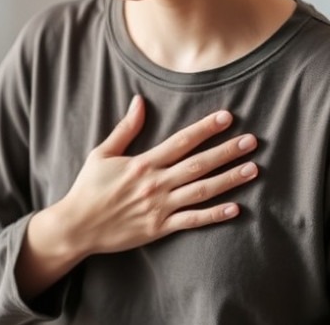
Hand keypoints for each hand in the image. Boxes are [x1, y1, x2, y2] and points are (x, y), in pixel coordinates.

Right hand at [56, 94, 258, 256]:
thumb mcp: (102, 153)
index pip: (181, 142)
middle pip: (198, 164)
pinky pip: (192, 221)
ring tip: (252, 169)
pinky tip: (236, 208)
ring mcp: (159, 207)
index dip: (205, 129)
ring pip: (201, 191)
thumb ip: (125, 128)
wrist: (77, 226)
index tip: (227, 118)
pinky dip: (214, 215)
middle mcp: (155, 184)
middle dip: (227, 151)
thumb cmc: (88, 188)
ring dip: (229, 180)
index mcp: (143, 163)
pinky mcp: (159, 228)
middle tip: (252, 141)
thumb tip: (139, 100)